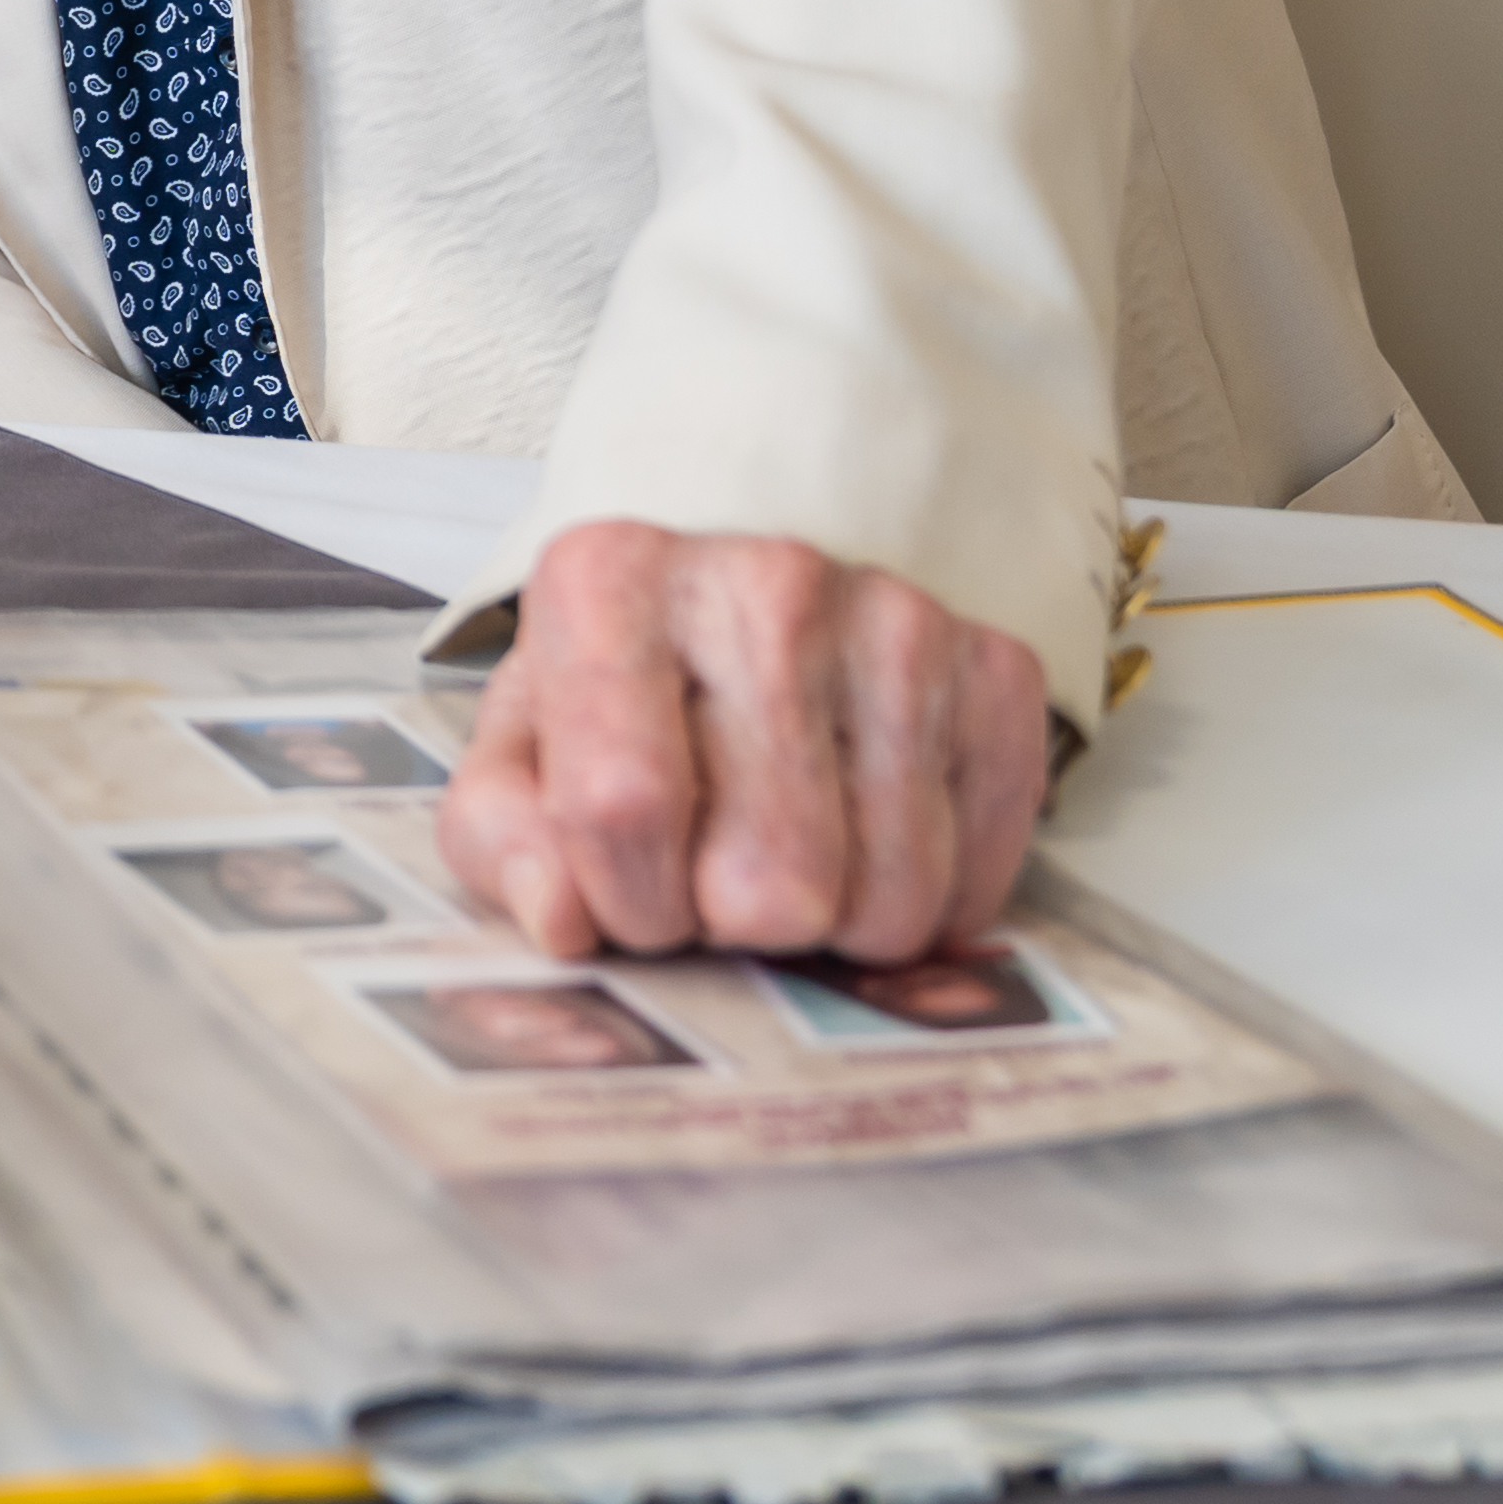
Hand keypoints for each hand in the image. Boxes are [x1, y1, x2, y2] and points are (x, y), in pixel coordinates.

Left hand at [433, 520, 1050, 965]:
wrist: (742, 609)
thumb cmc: (621, 701)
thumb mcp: (523, 758)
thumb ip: (505, 841)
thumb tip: (561, 919)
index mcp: (608, 584)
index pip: (622, 805)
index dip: (629, 903)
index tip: (634, 895)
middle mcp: (765, 581)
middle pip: (774, 877)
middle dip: (738, 922)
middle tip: (719, 872)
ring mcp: (896, 618)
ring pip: (890, 897)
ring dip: (839, 923)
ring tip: (794, 856)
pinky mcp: (997, 667)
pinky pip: (981, 873)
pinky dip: (931, 900)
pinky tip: (873, 842)